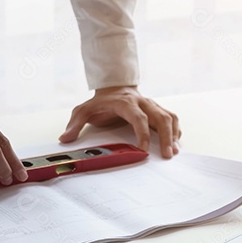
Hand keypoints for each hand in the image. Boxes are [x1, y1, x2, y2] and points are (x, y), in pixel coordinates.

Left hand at [60, 86, 181, 157]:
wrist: (114, 88)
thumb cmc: (100, 103)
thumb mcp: (83, 111)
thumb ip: (74, 124)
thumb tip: (64, 139)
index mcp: (126, 103)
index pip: (139, 118)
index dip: (143, 133)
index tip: (143, 150)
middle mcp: (143, 103)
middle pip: (161, 117)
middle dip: (166, 136)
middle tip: (168, 154)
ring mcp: (152, 106)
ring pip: (170, 117)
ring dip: (174, 134)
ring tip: (175, 152)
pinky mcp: (158, 110)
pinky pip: (172, 118)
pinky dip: (177, 130)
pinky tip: (177, 143)